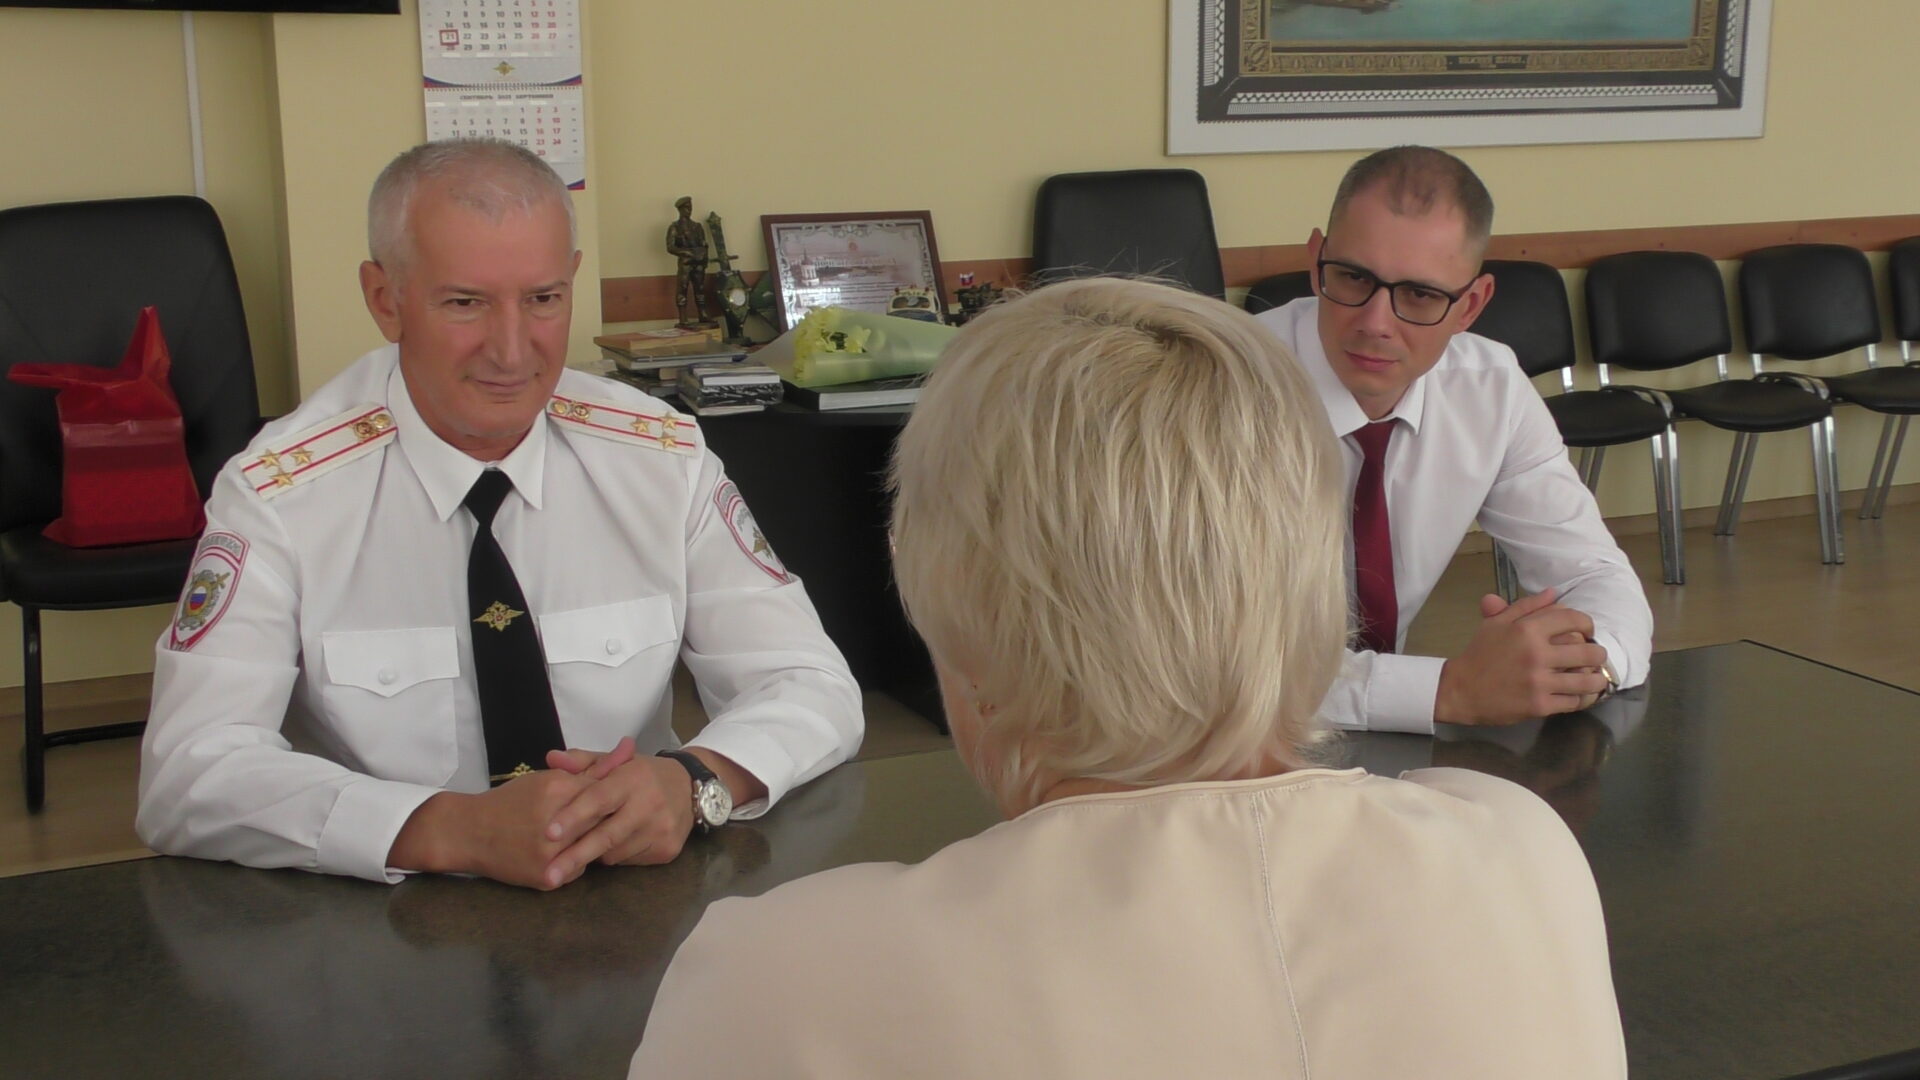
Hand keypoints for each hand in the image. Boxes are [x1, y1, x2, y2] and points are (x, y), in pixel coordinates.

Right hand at [388, 766, 599, 890]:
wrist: (468, 833)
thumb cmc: (509, 801)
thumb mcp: (544, 778)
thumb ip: (585, 771)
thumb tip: (627, 750)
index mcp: (556, 790)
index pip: (603, 791)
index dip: (612, 795)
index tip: (618, 797)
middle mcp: (556, 823)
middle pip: (602, 821)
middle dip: (606, 820)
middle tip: (608, 819)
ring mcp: (551, 854)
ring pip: (594, 848)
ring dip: (593, 843)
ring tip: (583, 837)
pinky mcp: (547, 878)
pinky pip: (579, 870)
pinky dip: (576, 862)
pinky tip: (563, 854)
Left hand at [539, 745, 698, 884]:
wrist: (690, 787)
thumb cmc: (641, 774)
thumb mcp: (615, 762)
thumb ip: (581, 760)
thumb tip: (551, 758)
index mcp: (632, 777)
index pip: (598, 799)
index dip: (573, 816)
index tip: (548, 833)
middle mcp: (650, 803)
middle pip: (606, 835)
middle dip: (575, 856)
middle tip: (549, 875)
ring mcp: (661, 829)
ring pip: (615, 853)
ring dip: (595, 853)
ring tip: (589, 843)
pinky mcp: (668, 849)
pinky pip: (629, 861)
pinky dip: (616, 856)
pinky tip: (617, 843)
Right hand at [1434, 588, 1611, 725]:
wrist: (1459, 690)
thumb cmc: (1479, 654)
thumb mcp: (1497, 624)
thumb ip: (1526, 606)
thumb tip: (1553, 593)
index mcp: (1527, 630)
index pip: (1573, 619)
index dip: (1587, 623)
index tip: (1587, 631)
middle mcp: (1536, 654)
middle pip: (1587, 651)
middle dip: (1597, 653)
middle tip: (1594, 656)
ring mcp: (1539, 682)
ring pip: (1586, 680)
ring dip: (1596, 679)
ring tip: (1595, 678)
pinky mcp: (1539, 705)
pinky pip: (1574, 702)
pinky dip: (1581, 699)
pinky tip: (1580, 695)